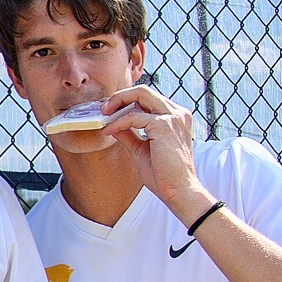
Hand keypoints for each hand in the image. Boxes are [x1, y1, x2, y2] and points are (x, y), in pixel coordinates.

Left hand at [99, 85, 211, 216]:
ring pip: (140, 95)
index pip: (149, 98)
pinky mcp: (164, 125)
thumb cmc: (164, 174)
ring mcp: (173, 117)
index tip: (109, 110)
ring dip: (117, 103)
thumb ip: (130, 135)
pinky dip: (117, 122)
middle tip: (103, 108)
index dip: (127, 100)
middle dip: (120, 96)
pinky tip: (108, 131)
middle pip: (144, 91)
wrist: (179, 190)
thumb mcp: (141, 149)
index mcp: (175, 117)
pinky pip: (134, 116)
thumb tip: (112, 125)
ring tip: (102, 116)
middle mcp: (177, 113)